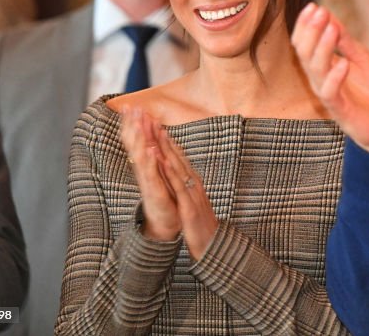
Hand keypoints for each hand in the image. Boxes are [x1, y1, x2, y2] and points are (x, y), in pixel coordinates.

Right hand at [121, 107, 179, 241]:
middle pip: (135, 144)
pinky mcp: (154, 191)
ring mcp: (147, 180)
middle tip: (130, 107)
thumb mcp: (158, 172)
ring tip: (139, 122)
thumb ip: (154, 155)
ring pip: (141, 156)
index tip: (130, 105)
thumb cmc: (163, 195)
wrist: (166, 222)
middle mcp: (143, 170)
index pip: (137, 140)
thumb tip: (152, 138)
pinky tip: (151, 150)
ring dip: (140, 139)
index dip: (133, 123)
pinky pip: (152, 174)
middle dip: (133, 125)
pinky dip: (151, 162)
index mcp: (145, 164)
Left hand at [155, 129, 217, 260]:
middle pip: (179, 158)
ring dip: (168, 150)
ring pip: (178, 168)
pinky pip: (178, 186)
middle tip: (156, 122)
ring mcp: (193, 194)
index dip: (170, 144)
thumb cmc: (203, 226)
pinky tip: (163, 160)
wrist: (213, 246)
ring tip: (158, 133)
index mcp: (194, 184)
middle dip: (167, 140)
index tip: (160, 128)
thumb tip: (185, 181)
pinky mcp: (189, 205)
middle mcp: (195, 185)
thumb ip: (190, 191)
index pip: (181, 160)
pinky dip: (170, 171)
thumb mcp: (195, 204)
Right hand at [292, 3, 368, 155]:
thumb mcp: (360, 59)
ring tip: (331, 29)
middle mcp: (320, 80)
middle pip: (305, 53)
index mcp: (323, 68)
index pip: (304, 43)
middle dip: (311, 31)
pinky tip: (343, 63)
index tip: (314, 6)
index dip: (306, 25)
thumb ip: (345, 41)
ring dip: (322, 48)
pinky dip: (335, 77)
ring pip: (315, 70)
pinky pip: (330, 93)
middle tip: (319, 12)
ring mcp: (329, 95)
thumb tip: (330, 16)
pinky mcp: (340, 111)